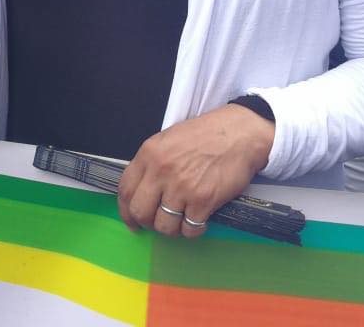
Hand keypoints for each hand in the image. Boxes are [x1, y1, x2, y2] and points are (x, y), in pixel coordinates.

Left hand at [117, 104, 273, 238]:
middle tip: (158, 222)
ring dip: (172, 229)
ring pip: (164, 225)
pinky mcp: (203, 200)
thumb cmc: (206, 135)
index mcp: (149, 154)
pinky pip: (189, 229)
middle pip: (140, 212)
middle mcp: (161, 171)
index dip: (125, 210)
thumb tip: (143, 190)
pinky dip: (193, 231)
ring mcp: (182, 187)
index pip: (125, 189)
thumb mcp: (169, 140)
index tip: (131, 220)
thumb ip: (152, 163)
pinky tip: (199, 221)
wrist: (238, 133)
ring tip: (182, 221)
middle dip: (147, 223)